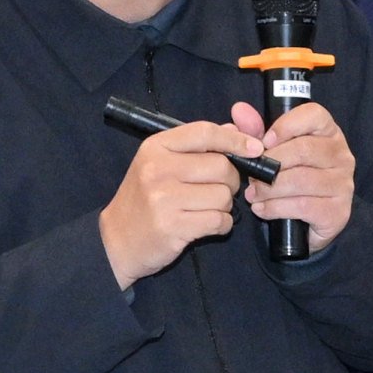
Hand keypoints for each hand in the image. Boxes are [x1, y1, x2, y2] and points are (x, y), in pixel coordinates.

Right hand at [96, 117, 248, 286]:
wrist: (117, 240)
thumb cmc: (145, 199)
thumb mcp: (161, 164)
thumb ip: (198, 146)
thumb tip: (237, 131)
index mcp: (156, 147)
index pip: (205, 132)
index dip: (235, 139)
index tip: (255, 149)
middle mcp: (158, 169)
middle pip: (222, 166)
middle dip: (230, 181)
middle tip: (218, 190)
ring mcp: (164, 199)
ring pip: (224, 196)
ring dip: (224, 206)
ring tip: (204, 209)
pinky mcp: (173, 227)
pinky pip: (220, 221)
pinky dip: (221, 225)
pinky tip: (205, 224)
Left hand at [240, 100, 354, 254]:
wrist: (310, 220)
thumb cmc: (291, 176)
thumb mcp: (273, 149)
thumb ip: (255, 129)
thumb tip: (239, 110)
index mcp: (328, 132)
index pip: (314, 115)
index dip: (286, 126)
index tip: (264, 142)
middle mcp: (341, 155)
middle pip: (304, 150)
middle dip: (270, 164)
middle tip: (251, 174)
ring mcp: (343, 184)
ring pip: (301, 180)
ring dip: (269, 189)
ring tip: (253, 194)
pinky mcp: (338, 210)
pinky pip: (302, 206)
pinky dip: (275, 208)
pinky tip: (262, 208)